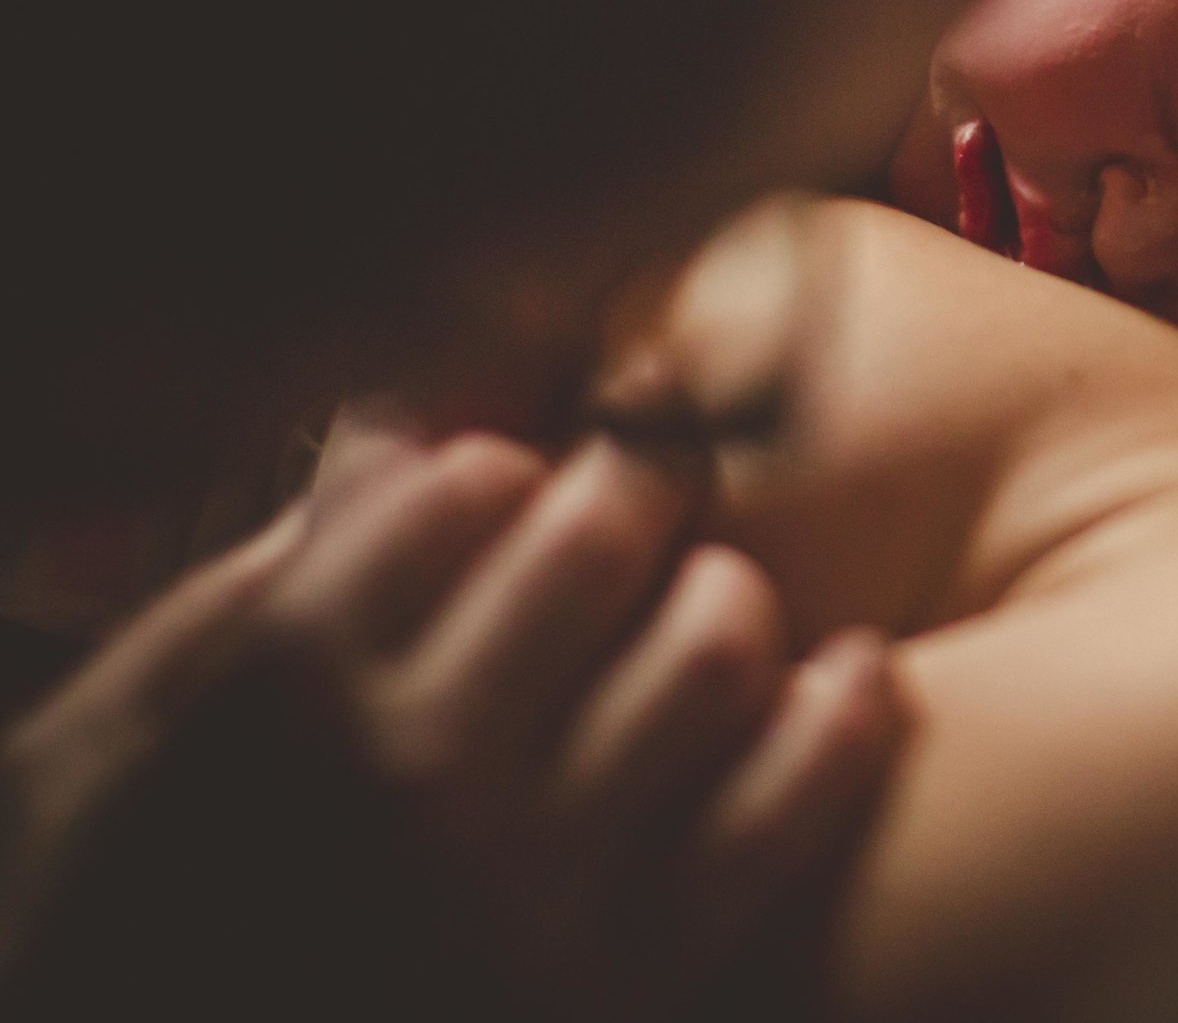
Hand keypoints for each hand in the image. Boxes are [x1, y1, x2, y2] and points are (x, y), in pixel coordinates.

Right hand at [4, 418, 902, 1019]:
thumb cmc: (98, 938)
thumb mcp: (93, 759)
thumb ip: (242, 589)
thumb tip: (389, 441)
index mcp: (281, 684)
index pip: (469, 479)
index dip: (508, 470)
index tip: (524, 486)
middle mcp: (416, 769)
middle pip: (606, 534)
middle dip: (632, 501)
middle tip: (632, 523)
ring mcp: (533, 885)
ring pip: (715, 648)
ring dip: (727, 603)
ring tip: (712, 610)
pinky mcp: (628, 989)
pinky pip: (786, 813)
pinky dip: (846, 719)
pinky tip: (853, 676)